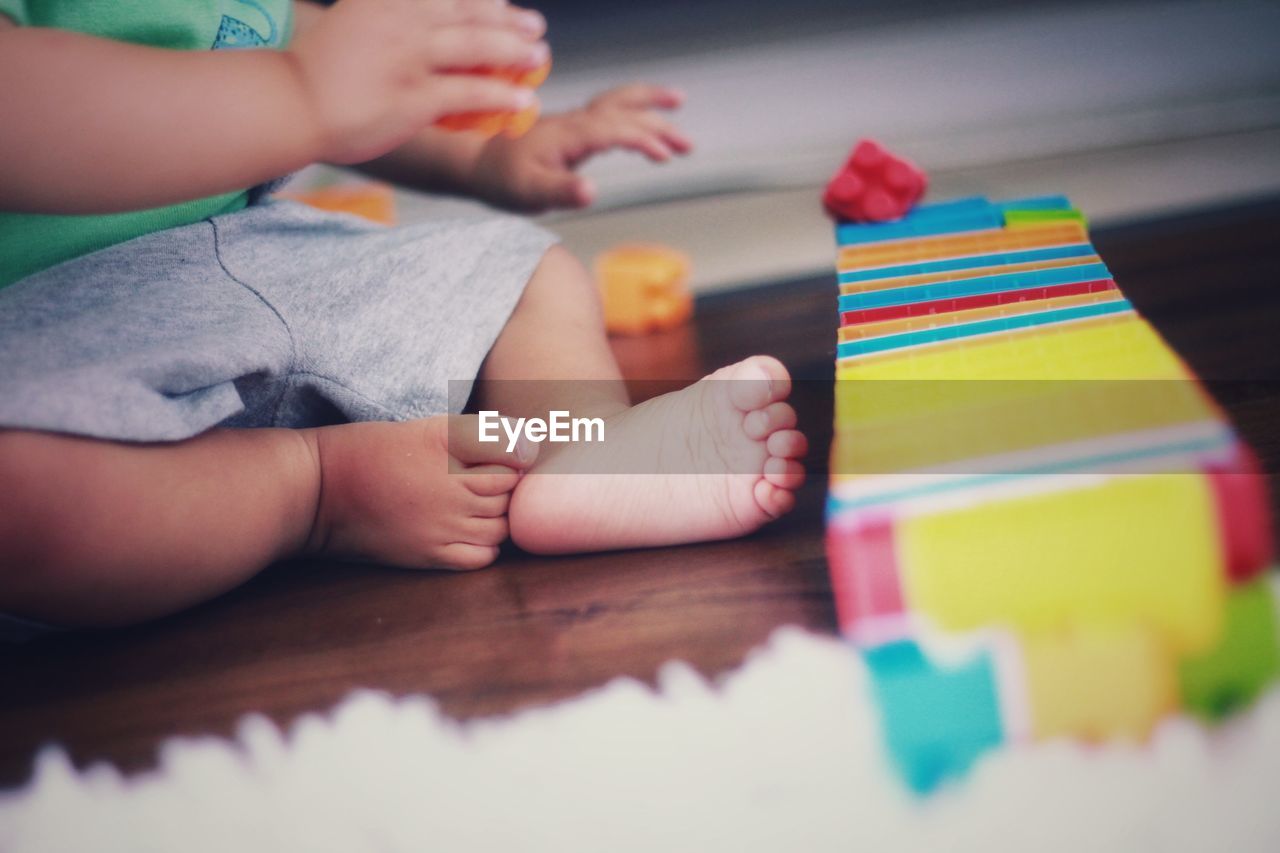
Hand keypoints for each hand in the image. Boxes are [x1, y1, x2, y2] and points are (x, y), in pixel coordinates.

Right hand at [289, 0, 549, 164]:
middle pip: (471, 12)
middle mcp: (404, 19)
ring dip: (515, 51)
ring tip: (538, 57)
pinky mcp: (414, 97)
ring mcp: (411, 58)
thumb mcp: (354, 18)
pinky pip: (470, 92)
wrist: (291, 101)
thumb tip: (424, 22)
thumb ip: (386, 11)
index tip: (503, 1)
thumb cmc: (319, 70)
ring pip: (478, 46)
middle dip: (508, 19)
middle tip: (534, 27)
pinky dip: (502, 94)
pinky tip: (524, 99)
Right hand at [306, 415, 537, 569]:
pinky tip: (471, 532)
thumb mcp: (428, 428)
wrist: (320, 491)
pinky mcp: (430, 555)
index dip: (512, 459)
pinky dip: (487, 546)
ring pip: (501, 527)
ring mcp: (444, 526)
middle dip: (507, 488)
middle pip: (510, 494)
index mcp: (452, 448)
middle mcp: (453, 489)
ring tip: (475, 505)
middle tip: (483, 482)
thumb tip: (530, 449)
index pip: (515, 459)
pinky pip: (482, 557)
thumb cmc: (372, 451)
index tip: (498, 460)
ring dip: (499, 517)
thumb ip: (481, 435)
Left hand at [469, 83, 692, 211]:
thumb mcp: (530, 193)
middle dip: (658, 121)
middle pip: (624, 109)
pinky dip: (634, 112)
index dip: (643, 139)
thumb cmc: (503, 181)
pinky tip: (644, 127)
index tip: (664, 156)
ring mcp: (574, 123)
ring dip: (649, 104)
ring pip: (619, 103)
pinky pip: (610, 112)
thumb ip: (562, 191)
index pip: (615, 129)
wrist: (479, 164)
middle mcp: (574, 122)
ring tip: (679, 104)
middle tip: (686, 143)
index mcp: (569, 135)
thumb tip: (592, 192)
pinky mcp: (573, 130)